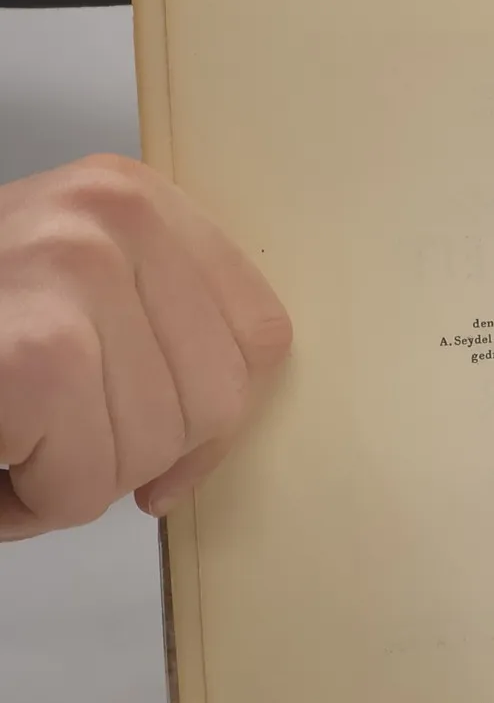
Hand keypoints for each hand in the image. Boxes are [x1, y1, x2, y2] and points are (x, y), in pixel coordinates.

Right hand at [0, 157, 291, 542]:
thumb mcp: (62, 295)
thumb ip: (151, 331)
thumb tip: (209, 444)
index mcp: (129, 197)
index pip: (259, 336)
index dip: (216, 422)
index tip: (164, 459)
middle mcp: (111, 217)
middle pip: (213, 403)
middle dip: (124, 454)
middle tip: (38, 438)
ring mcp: (73, 271)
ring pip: (147, 453)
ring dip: (67, 482)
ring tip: (6, 439)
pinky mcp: (34, 354)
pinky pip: (84, 482)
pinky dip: (25, 505)